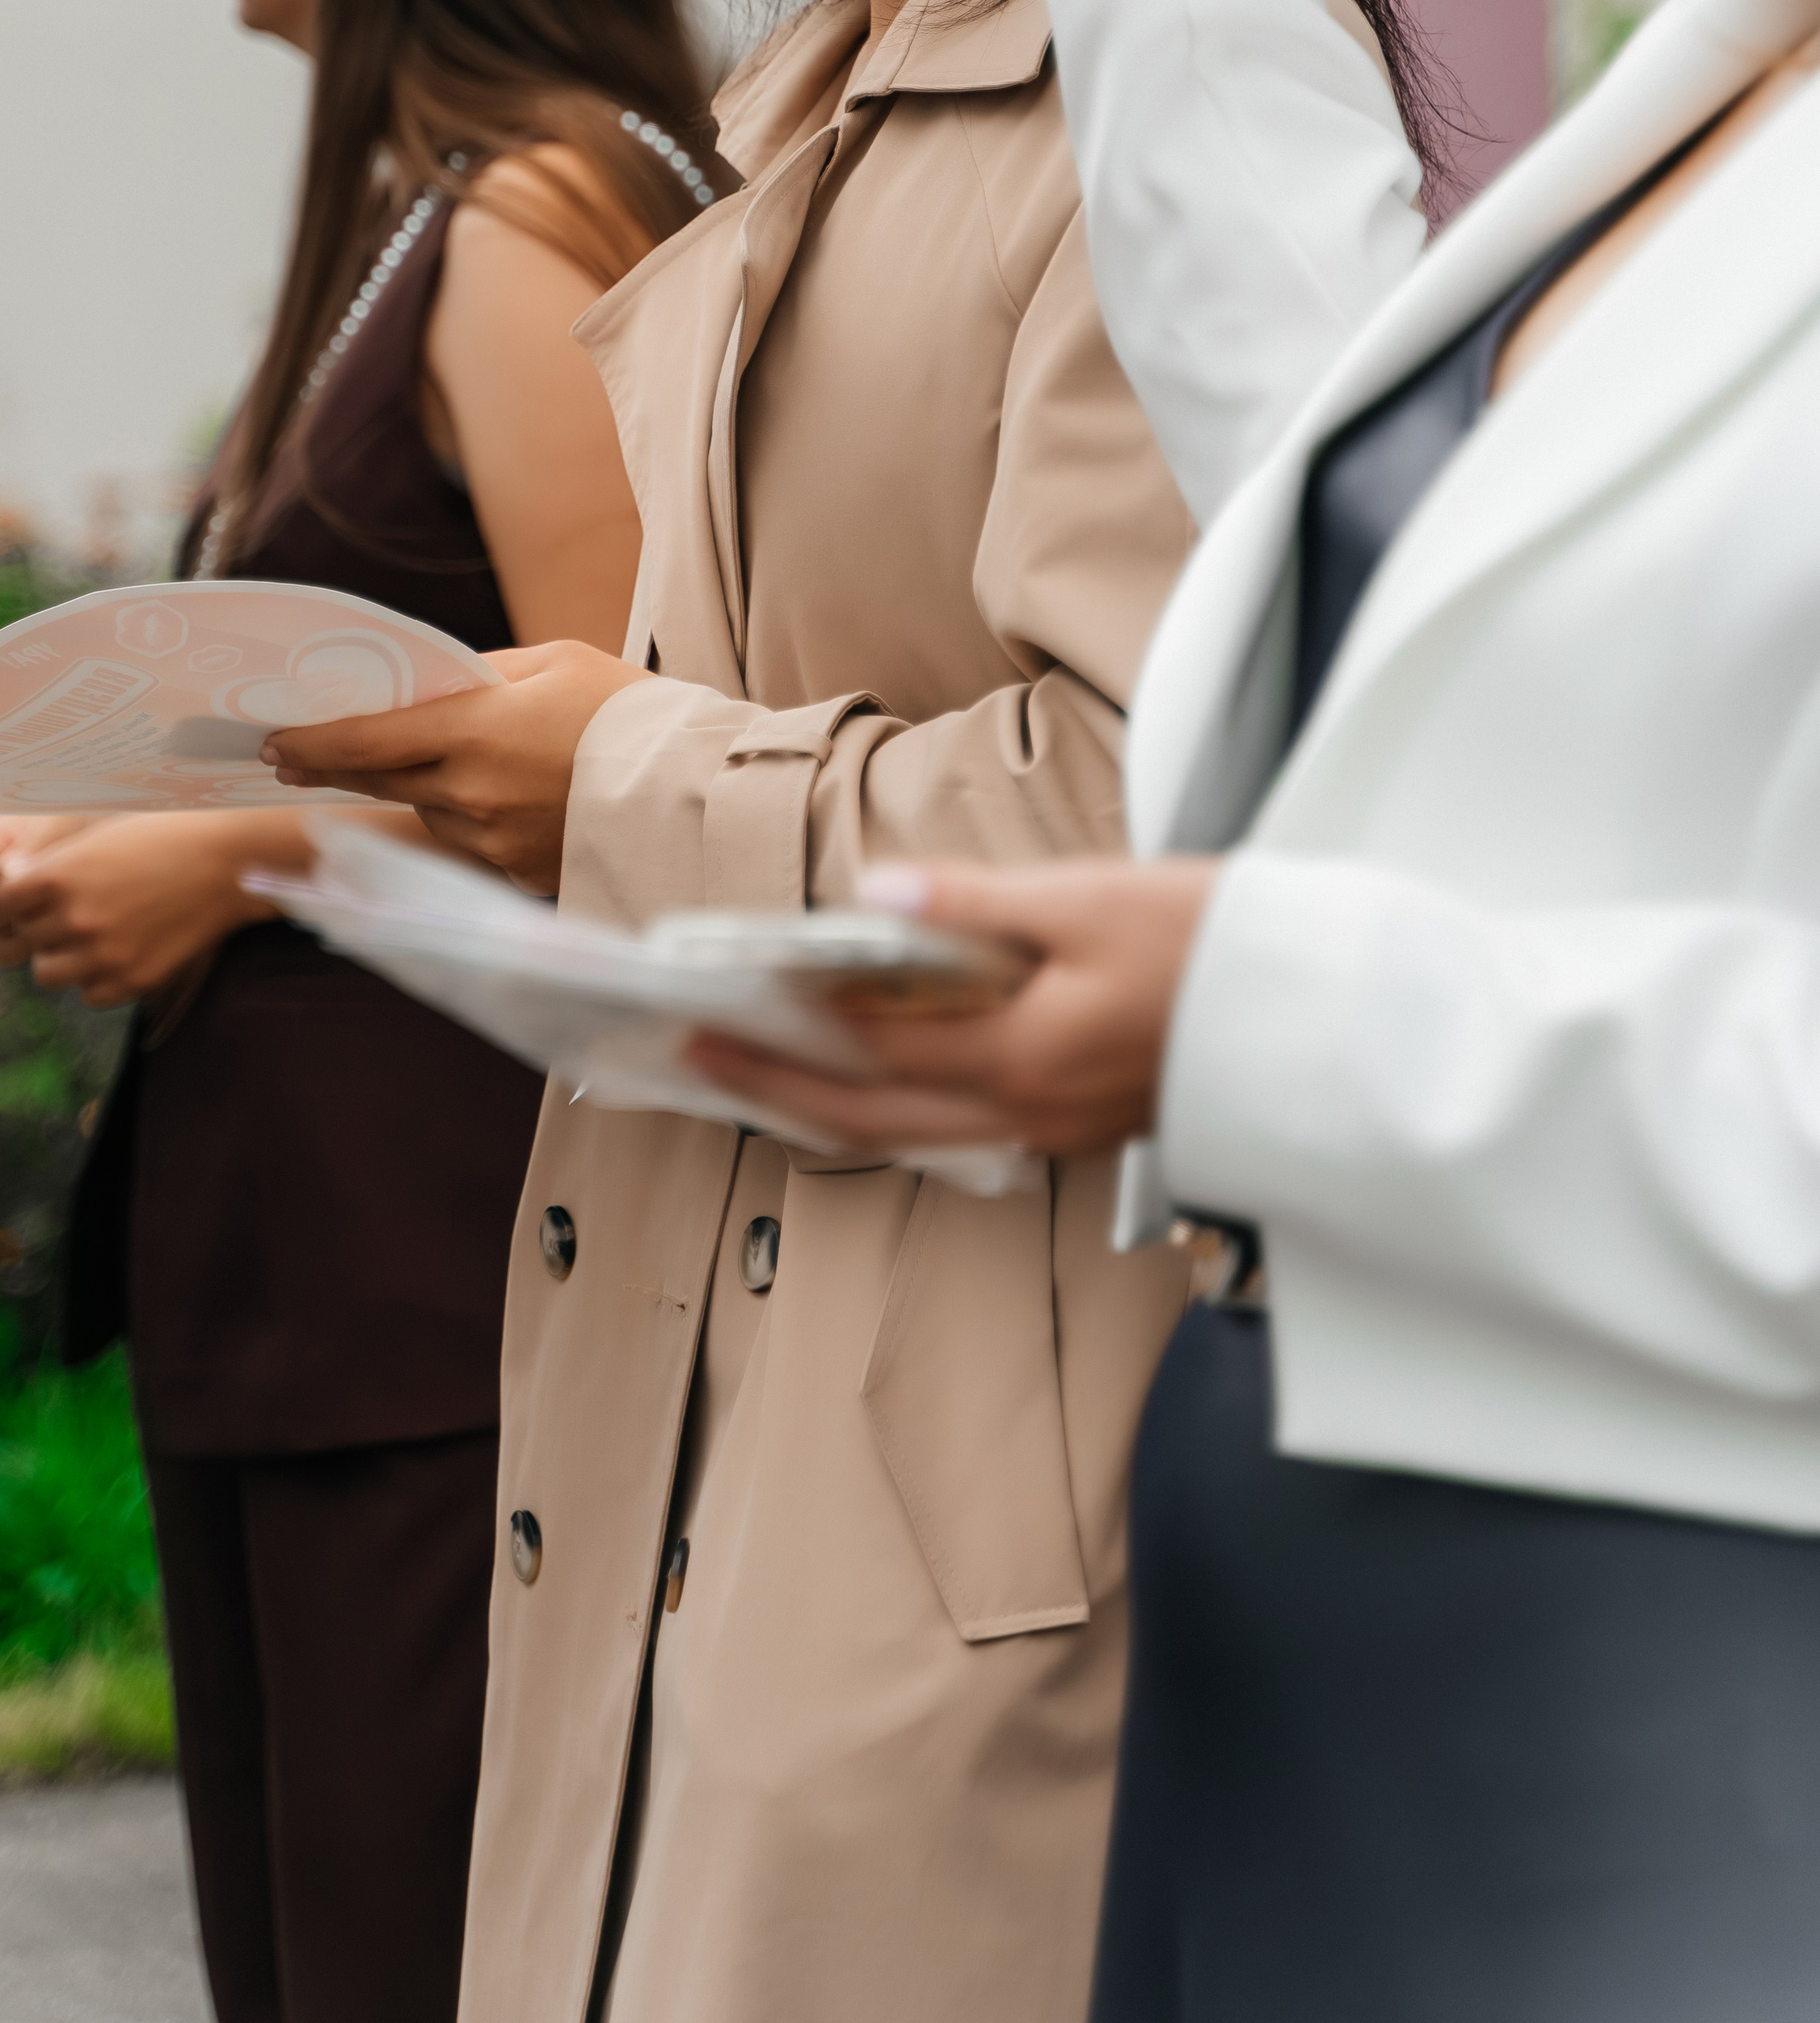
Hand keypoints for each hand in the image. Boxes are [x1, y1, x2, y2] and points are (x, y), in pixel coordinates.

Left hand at [0, 811, 285, 1004]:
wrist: (231, 862)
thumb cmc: (168, 834)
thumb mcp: (102, 833)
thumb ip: (52, 862)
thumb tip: (9, 883)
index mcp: (62, 874)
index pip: (1, 900)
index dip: (12, 895)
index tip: (29, 891)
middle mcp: (77, 918)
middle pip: (21, 937)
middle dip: (36, 924)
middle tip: (64, 910)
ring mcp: (105, 954)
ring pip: (47, 973)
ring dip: (58, 956)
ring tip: (85, 937)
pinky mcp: (133, 979)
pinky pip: (89, 994)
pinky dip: (95, 977)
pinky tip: (115, 951)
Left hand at [263, 642, 647, 895]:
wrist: (698, 790)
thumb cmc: (630, 709)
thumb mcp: (557, 661)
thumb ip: (482, 673)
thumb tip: (428, 684)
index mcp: (478, 728)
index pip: (367, 739)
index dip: (312, 743)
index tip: (272, 743)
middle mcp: (474, 791)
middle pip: (385, 781)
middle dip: (341, 768)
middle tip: (298, 758)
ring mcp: (495, 841)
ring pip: (430, 813)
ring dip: (427, 789)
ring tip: (469, 762)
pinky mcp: (519, 874)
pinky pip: (473, 842)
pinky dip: (475, 818)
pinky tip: (514, 798)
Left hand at [684, 855, 1219, 1159]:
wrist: (1322, 1014)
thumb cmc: (1217, 945)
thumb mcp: (1093, 899)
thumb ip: (976, 903)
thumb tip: (877, 893)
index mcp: (1022, 1054)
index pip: (867, 1048)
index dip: (780, 1034)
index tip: (709, 1013)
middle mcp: (1027, 1108)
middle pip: (870, 1112)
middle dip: (777, 1090)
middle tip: (700, 1059)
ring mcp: (1054, 1124)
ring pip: (913, 1129)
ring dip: (832, 1103)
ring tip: (766, 1073)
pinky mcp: (1079, 1119)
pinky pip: (961, 1124)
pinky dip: (899, 1102)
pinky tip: (877, 1074)